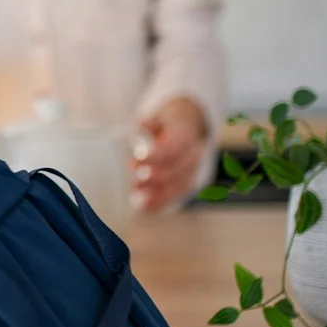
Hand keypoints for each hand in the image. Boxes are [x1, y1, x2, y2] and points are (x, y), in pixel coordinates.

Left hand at [132, 96, 208, 212]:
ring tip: (135, 196)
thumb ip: (150, 124)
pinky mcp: (188, 182)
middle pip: (175, 171)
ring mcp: (193, 171)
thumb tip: (140, 124)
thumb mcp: (160, 117)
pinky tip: (143, 209)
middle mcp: (193, 155)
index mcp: (185, 136)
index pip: (170, 150)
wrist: (189, 128)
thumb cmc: (167, 124)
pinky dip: (160, 203)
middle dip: (153, 179)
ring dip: (156, 194)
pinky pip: (176, 196)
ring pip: (178, 186)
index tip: (133, 163)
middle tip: (134, 182)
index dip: (152, 159)